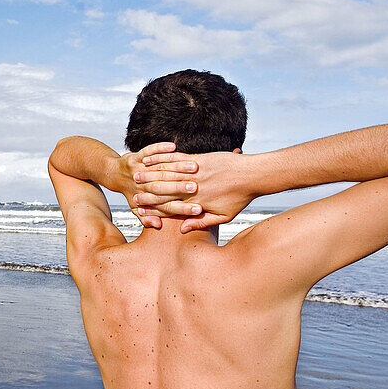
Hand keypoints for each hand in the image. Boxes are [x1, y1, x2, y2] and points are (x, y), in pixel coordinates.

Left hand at [117, 142, 201, 227]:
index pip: (166, 207)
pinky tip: (172, 147)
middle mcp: (142, 186)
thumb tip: (157, 225)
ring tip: (193, 167)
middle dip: (181, 188)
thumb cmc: (131, 192)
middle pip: (164, 188)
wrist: (113, 174)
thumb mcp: (136, 209)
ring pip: (160, 169)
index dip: (182, 209)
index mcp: (145, 199)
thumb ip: (147, 219)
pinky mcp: (136, 157)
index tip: (197, 209)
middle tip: (196, 188)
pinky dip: (160, 148)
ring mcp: (139, 170)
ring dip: (178, 167)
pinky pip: (150, 151)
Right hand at [135, 149, 253, 231]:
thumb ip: (202, 222)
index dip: (153, 206)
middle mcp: (194, 187)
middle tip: (133, 190)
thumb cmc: (240, 197)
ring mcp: (196, 172)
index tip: (139, 207)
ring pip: (168, 173)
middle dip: (146, 189)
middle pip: (165, 189)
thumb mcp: (224, 216)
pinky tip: (152, 159)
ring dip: (150, 173)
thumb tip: (184, 229)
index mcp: (197, 202)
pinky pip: (177, 159)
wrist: (254, 175)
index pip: (169, 205)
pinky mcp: (199, 159)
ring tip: (137, 173)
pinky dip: (162, 159)